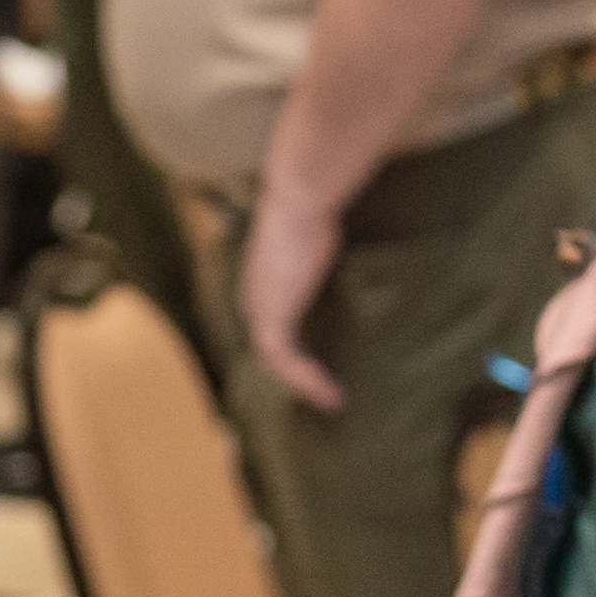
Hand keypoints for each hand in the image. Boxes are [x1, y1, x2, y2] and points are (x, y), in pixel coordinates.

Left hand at [237, 189, 348, 412]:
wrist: (301, 196)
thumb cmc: (314, 205)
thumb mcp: (317, 235)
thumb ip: (320, 252)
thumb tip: (341, 245)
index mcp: (260, 279)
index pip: (269, 324)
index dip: (291, 347)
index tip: (319, 363)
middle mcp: (253, 297)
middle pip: (269, 346)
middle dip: (294, 373)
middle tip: (327, 391)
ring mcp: (259, 308)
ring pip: (275, 360)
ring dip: (304, 382)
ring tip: (334, 399)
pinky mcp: (271, 317)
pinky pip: (284, 361)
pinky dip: (306, 380)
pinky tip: (331, 393)